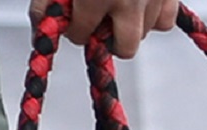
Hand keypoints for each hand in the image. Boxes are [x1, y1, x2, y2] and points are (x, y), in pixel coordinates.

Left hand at [35, 0, 179, 58]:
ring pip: (144, 34)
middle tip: (99, 23)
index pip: (82, 35)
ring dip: (128, 25)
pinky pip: (164, 21)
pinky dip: (152, 16)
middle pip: (124, 49)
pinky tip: (137, 4)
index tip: (73, 19)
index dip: (74, 29)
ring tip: (115, 3)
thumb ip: (47, 5)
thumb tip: (42, 39)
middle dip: (108, 40)